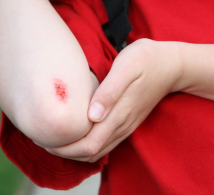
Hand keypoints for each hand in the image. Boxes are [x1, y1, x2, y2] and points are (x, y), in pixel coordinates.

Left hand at [39, 39, 182, 161]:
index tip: (44, 138)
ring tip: (55, 136)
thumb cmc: (146, 59)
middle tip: (42, 138)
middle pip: (90, 153)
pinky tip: (77, 130)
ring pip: (98, 150)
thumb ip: (110, 91)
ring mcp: (126, 125)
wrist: (172, 64)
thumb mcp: (127, 66)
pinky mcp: (128, 120)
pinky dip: (88, 143)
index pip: (88, 145)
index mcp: (119, 113)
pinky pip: (106, 142)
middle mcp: (122, 125)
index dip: (64, 148)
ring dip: (75, 149)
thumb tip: (92, 115)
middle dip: (65, 151)